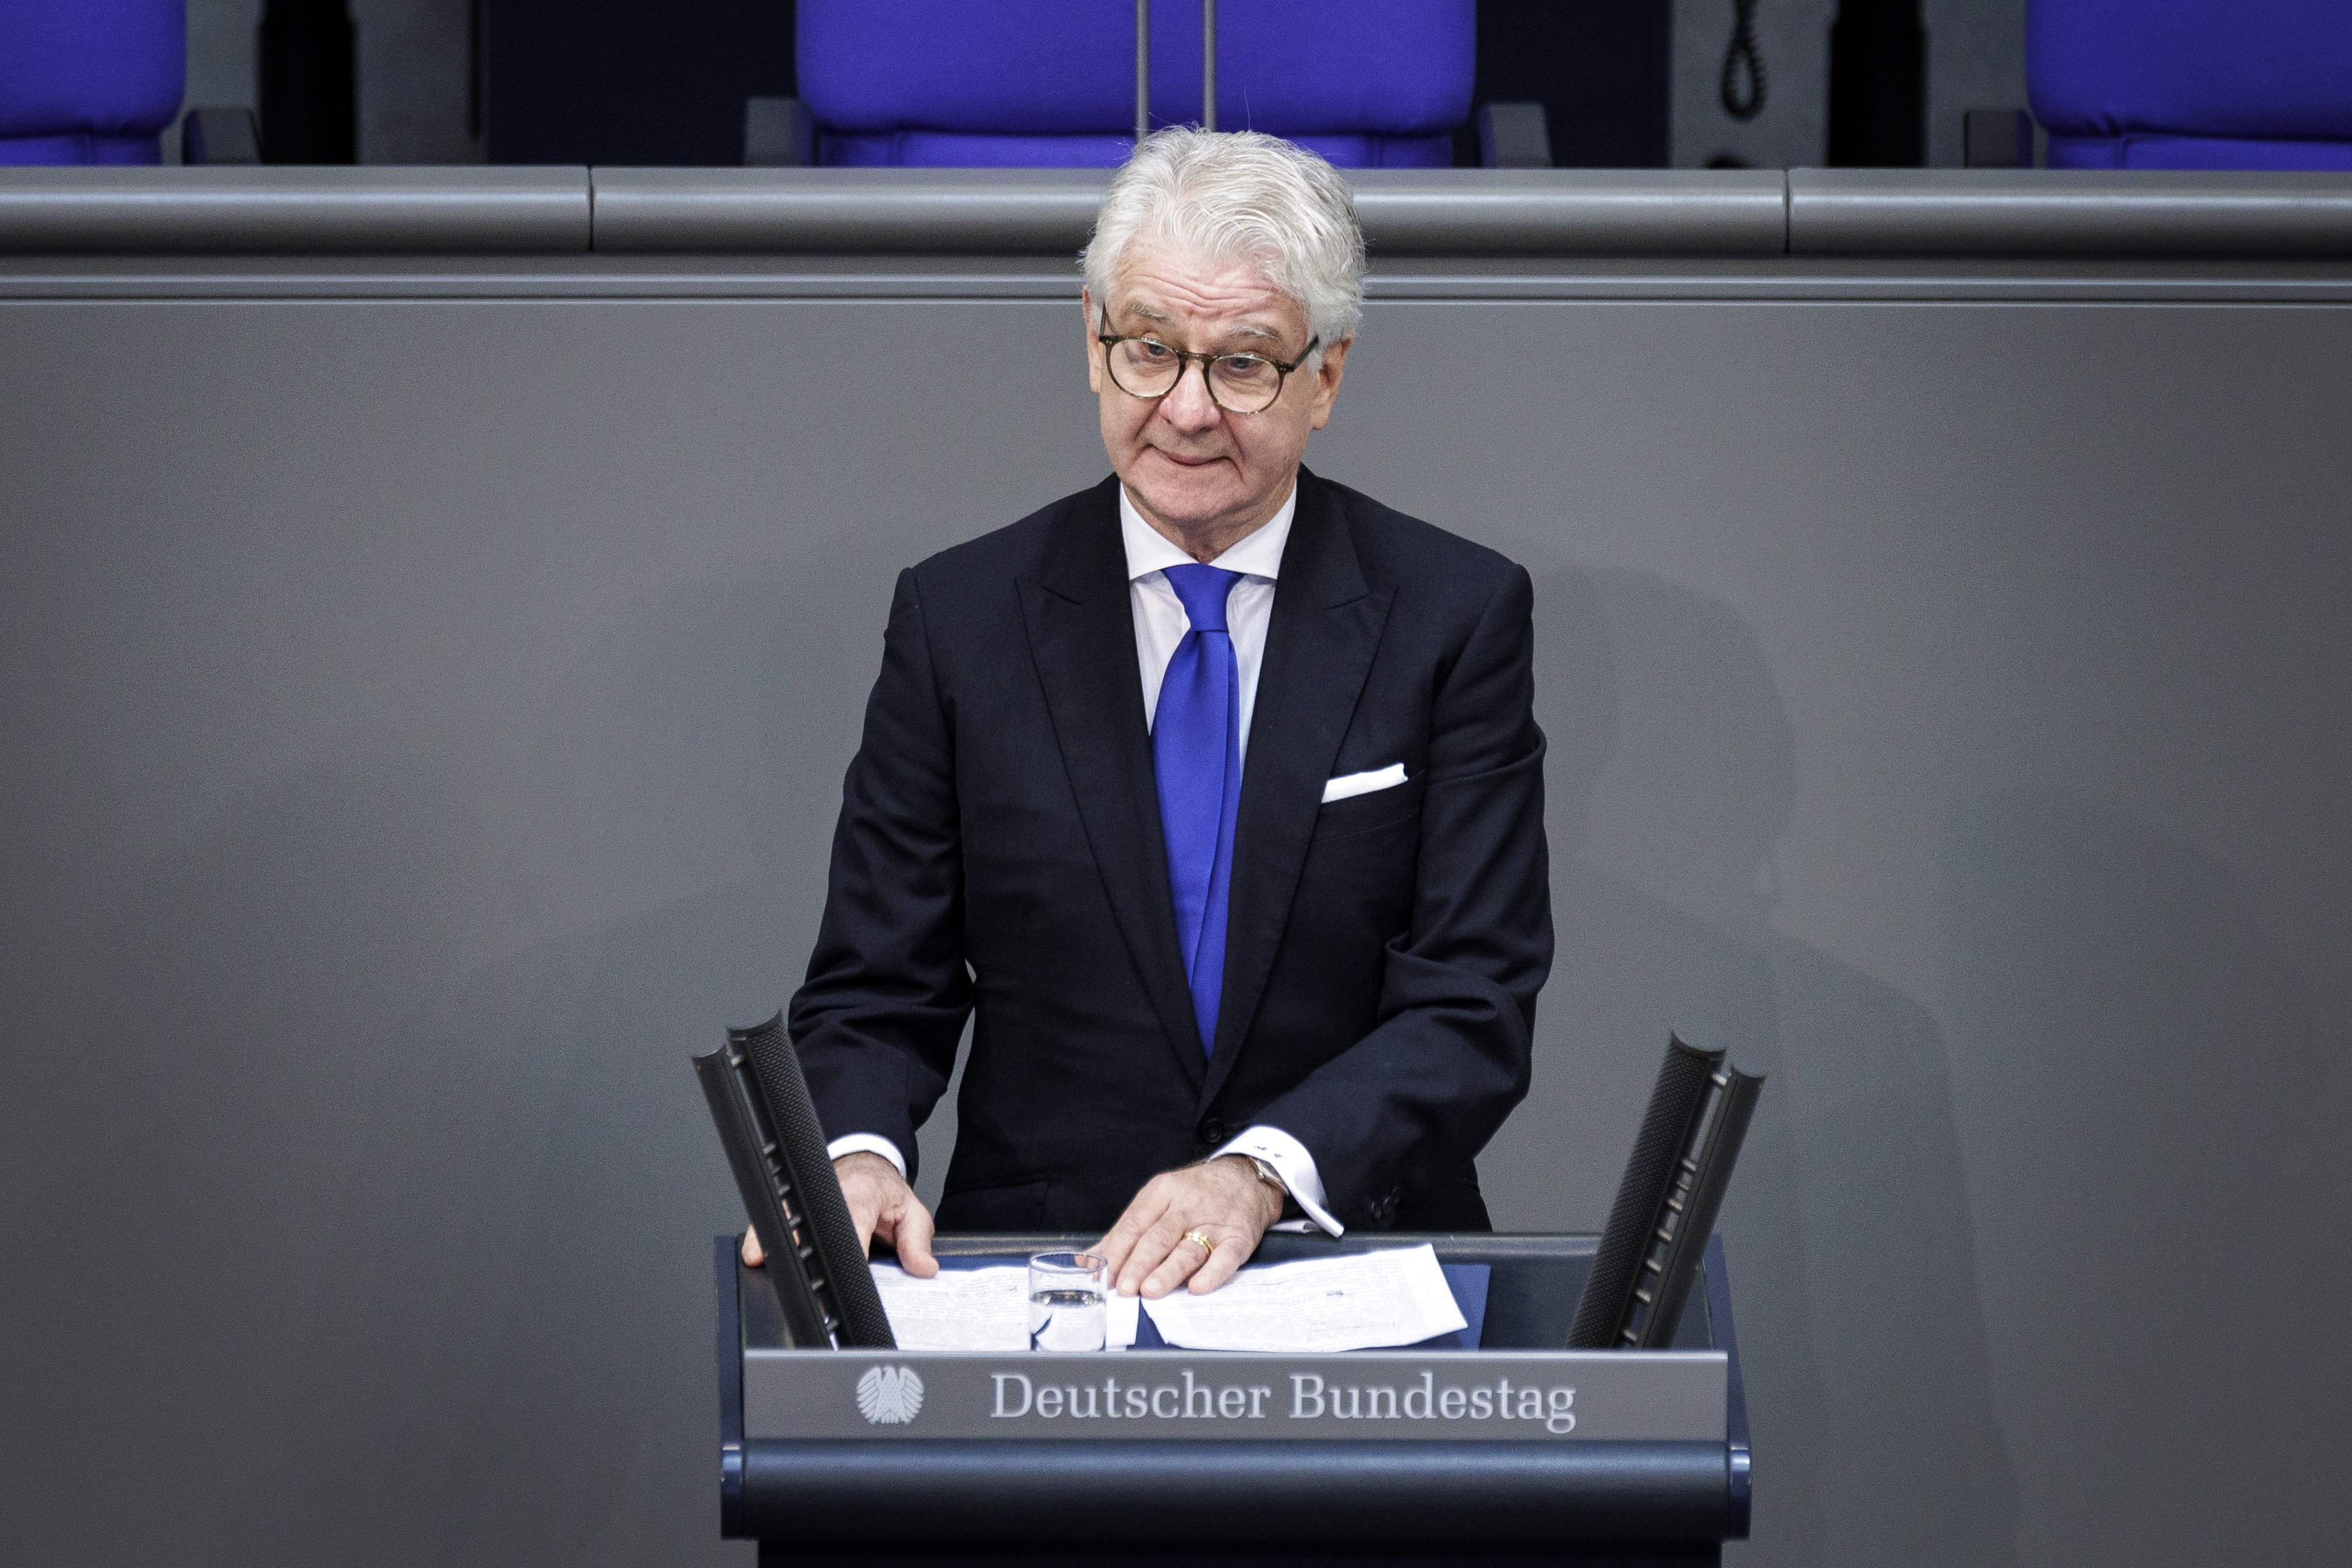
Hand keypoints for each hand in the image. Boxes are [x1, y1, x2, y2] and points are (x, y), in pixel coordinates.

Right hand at [740, 1151, 938, 1276]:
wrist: (864, 1167)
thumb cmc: (886, 1194)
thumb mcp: (912, 1214)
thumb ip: (917, 1243)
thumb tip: (923, 1270)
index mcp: (862, 1196)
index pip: (852, 1231)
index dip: (847, 1260)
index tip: (843, 1287)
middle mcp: (829, 1196)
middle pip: (811, 1227)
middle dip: (803, 1256)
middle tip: (804, 1289)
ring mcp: (807, 1200)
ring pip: (785, 1222)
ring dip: (775, 1246)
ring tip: (763, 1264)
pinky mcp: (793, 1207)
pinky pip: (774, 1223)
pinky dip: (763, 1240)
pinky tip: (757, 1256)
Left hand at [1095, 1155, 1282, 1298]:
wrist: (1247, 1179)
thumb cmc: (1196, 1194)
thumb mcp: (1159, 1199)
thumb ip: (1126, 1230)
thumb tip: (1090, 1259)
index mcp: (1162, 1192)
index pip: (1134, 1223)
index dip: (1117, 1252)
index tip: (1103, 1276)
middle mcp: (1187, 1205)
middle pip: (1158, 1236)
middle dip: (1138, 1263)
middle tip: (1124, 1288)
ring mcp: (1214, 1222)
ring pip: (1188, 1248)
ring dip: (1168, 1271)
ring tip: (1150, 1290)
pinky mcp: (1239, 1237)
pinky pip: (1226, 1257)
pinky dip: (1212, 1274)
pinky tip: (1197, 1287)